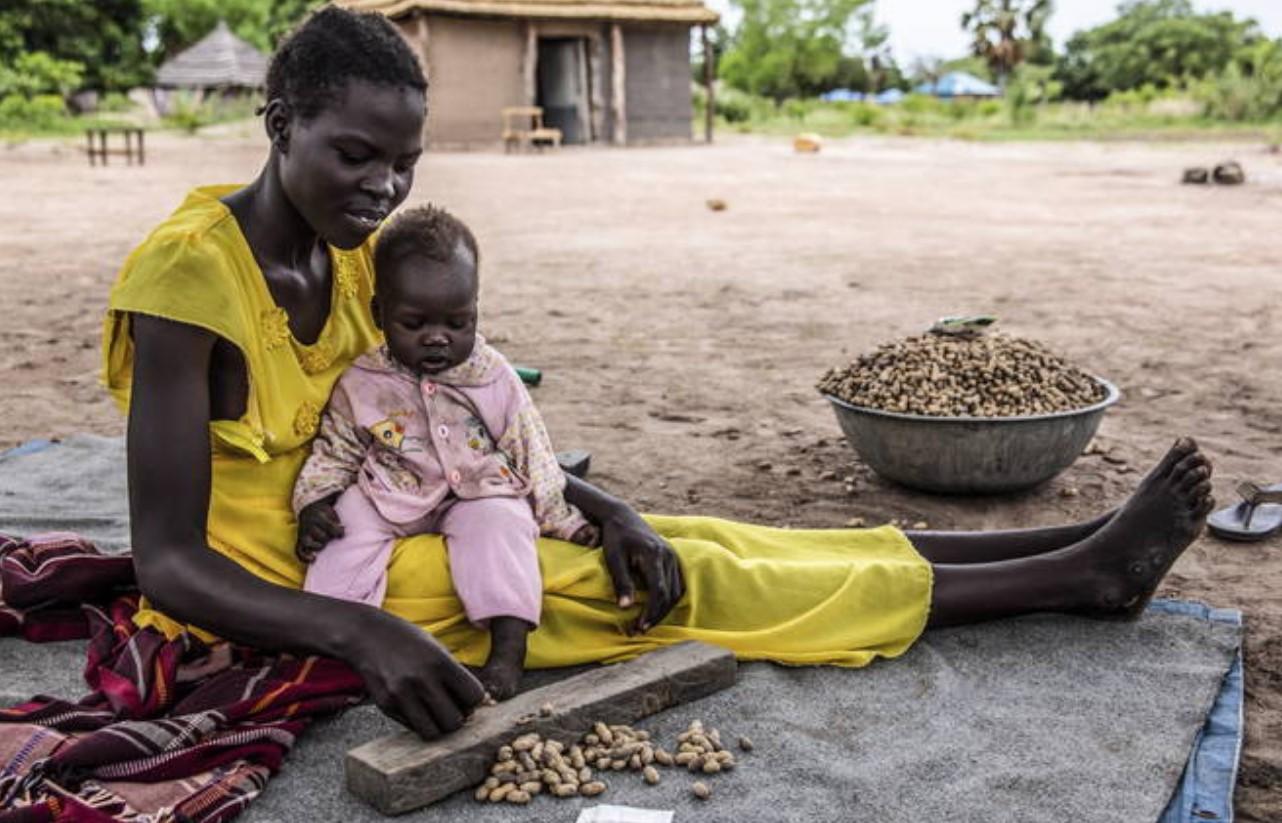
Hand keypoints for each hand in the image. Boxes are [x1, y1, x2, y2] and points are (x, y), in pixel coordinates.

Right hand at [295, 498, 343, 562]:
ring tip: (323, 547)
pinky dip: (304, 557)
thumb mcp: (331, 512)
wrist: (309, 511)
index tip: (342, 532)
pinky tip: (313, 560)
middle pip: (321, 536)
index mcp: (318, 516)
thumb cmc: (325, 514)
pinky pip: (299, 550)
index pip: (329, 526)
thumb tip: (342, 530)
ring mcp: (303, 533)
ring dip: (318, 546)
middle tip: (332, 537)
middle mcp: (309, 525)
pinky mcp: (299, 541)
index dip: (338, 531)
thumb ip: (336, 521)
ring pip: (308, 543)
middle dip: (328, 538)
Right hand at [344, 608, 486, 738]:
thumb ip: (455, 675)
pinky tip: (416, 706)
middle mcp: (422, 680)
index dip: (473, 699)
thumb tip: (474, 706)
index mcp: (440, 662)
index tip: (466, 695)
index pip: (474, 696)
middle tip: (452, 708)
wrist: (367, 634)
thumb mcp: (437, 648)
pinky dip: (418, 722)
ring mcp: (402, 695)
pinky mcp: (386, 705)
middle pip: (455, 721)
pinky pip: (412, 727)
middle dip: (457, 717)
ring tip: (435, 712)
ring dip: (438, 725)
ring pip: (433, 732)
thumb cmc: (408, 640)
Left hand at [598, 506, 684, 634]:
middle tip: (639, 630)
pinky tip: (656, 609)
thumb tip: (625, 607)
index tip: (640, 627)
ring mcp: (673, 556)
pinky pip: (677, 584)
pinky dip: (669, 599)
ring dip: (663, 610)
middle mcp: (668, 555)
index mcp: (654, 555)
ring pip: (675, 591)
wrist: (622, 516)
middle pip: (669, 594)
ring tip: (646, 623)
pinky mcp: (672, 558)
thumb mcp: (613, 558)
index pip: (658, 590)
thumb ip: (621, 582)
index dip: (651, 612)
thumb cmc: (615, 537)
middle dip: (656, 616)